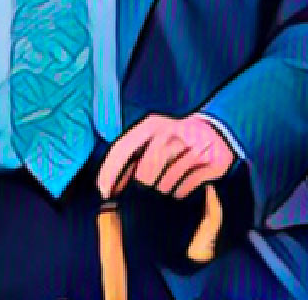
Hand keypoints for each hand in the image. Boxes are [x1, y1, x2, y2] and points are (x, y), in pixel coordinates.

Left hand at [98, 114, 236, 199]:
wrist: (217, 130)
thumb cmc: (174, 138)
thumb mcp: (152, 137)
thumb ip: (133, 156)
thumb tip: (111, 185)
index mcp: (150, 125)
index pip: (123, 148)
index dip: (111, 171)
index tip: (105, 191)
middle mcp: (171, 133)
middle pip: (148, 166)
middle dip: (140, 185)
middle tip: (136, 197)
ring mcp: (194, 147)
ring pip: (168, 179)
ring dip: (160, 191)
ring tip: (158, 193)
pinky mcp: (213, 163)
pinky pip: (189, 185)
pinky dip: (179, 192)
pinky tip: (176, 192)